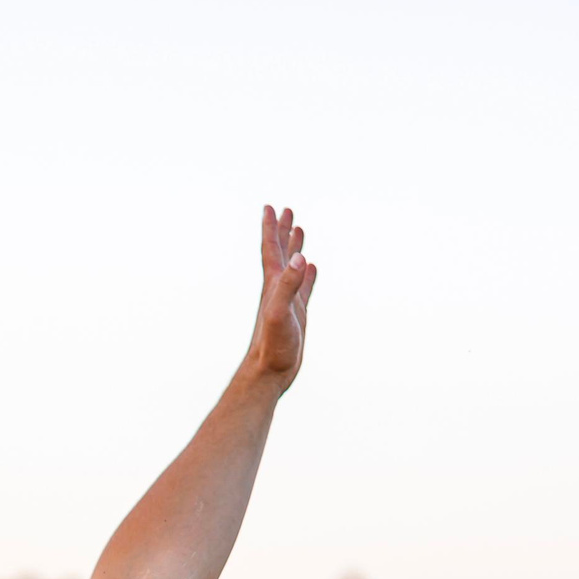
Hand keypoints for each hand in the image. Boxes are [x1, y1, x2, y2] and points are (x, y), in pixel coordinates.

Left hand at [243, 206, 317, 389]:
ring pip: (291, 267)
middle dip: (282, 231)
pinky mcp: (296, 315)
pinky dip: (306, 274)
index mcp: (272, 285)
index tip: (271, 207)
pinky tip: (310, 267)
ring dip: (294, 248)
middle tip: (287, 211)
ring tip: (299, 231)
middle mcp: (277, 289)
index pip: (270, 249)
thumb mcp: (280, 312)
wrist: (269, 372)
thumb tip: (298, 257)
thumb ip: (288, 285)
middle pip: (280, 253)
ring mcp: (287, 301)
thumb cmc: (272, 346)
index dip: (270, 228)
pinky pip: (302, 287)